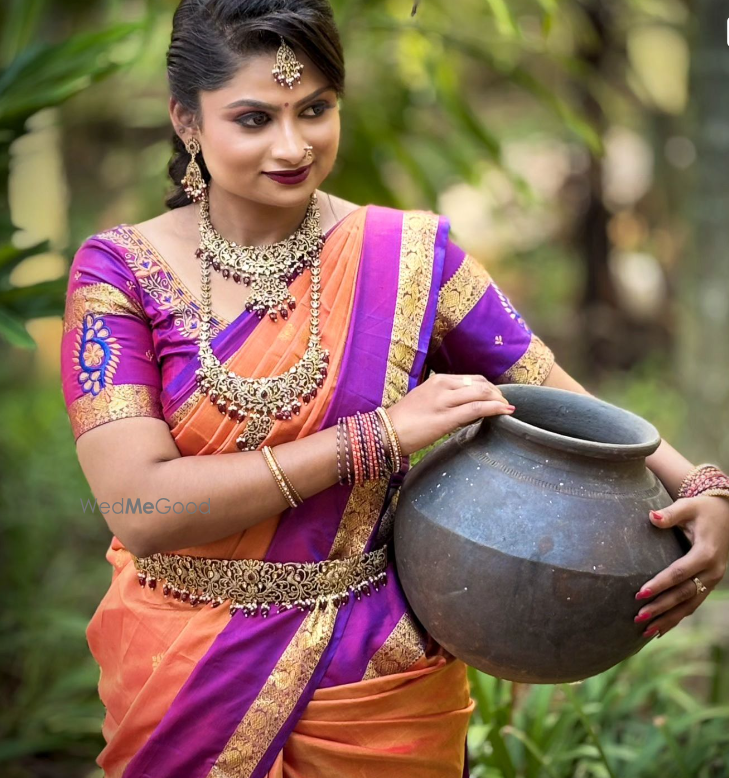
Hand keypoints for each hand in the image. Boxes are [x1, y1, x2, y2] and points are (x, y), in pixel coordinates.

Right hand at [387, 373, 513, 456]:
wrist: (385, 431)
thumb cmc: (404, 420)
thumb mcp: (425, 401)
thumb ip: (445, 400)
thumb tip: (466, 408)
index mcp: (438, 380)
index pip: (472, 378)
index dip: (490, 388)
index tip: (497, 398)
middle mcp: (442, 386)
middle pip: (481, 383)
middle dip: (498, 394)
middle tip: (505, 406)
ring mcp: (444, 401)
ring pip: (482, 393)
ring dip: (499, 401)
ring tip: (507, 410)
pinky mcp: (445, 418)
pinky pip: (476, 409)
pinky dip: (495, 409)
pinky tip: (505, 412)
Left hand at [634, 496, 728, 638]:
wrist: (726, 515)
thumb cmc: (701, 510)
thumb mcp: (687, 507)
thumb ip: (670, 514)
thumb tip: (652, 517)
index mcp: (706, 553)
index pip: (680, 573)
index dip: (660, 584)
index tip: (640, 593)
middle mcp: (712, 571)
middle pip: (684, 594)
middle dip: (661, 607)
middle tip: (638, 617)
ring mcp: (712, 581)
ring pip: (690, 605)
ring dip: (668, 619)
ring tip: (646, 632)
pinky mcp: (708, 584)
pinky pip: (693, 604)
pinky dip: (677, 617)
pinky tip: (661, 630)